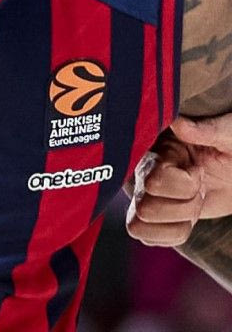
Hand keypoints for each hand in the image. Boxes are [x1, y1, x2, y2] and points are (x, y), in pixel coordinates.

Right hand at [126, 115, 231, 245]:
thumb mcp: (228, 133)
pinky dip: (174, 234)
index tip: (200, 168)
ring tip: (194, 200)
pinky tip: (187, 217)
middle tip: (199, 187)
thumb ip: (206, 129)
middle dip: (185, 205)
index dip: (185, 184)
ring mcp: (145, 197)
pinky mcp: (154, 216)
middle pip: (145, 211)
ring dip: (179, 220)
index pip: (152, 183)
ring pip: (143, 229)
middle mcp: (141, 175)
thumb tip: (179, 123)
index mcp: (155, 153)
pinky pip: (148, 240)